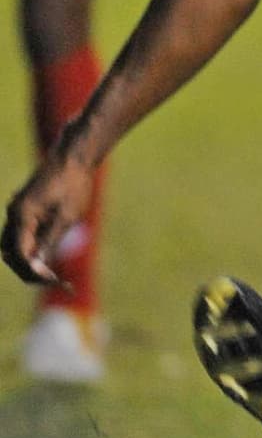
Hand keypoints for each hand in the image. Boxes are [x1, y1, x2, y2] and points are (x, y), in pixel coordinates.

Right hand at [1, 150, 94, 287]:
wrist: (74, 157)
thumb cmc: (74, 184)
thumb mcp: (66, 216)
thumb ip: (49, 241)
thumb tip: (37, 266)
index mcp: (22, 216)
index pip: (19, 255)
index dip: (33, 272)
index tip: (53, 280)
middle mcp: (14, 214)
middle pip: (11, 254)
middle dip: (28, 270)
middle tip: (52, 280)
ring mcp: (17, 211)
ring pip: (13, 246)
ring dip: (27, 261)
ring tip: (50, 272)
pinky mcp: (23, 210)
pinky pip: (20, 236)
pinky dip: (29, 248)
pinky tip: (46, 256)